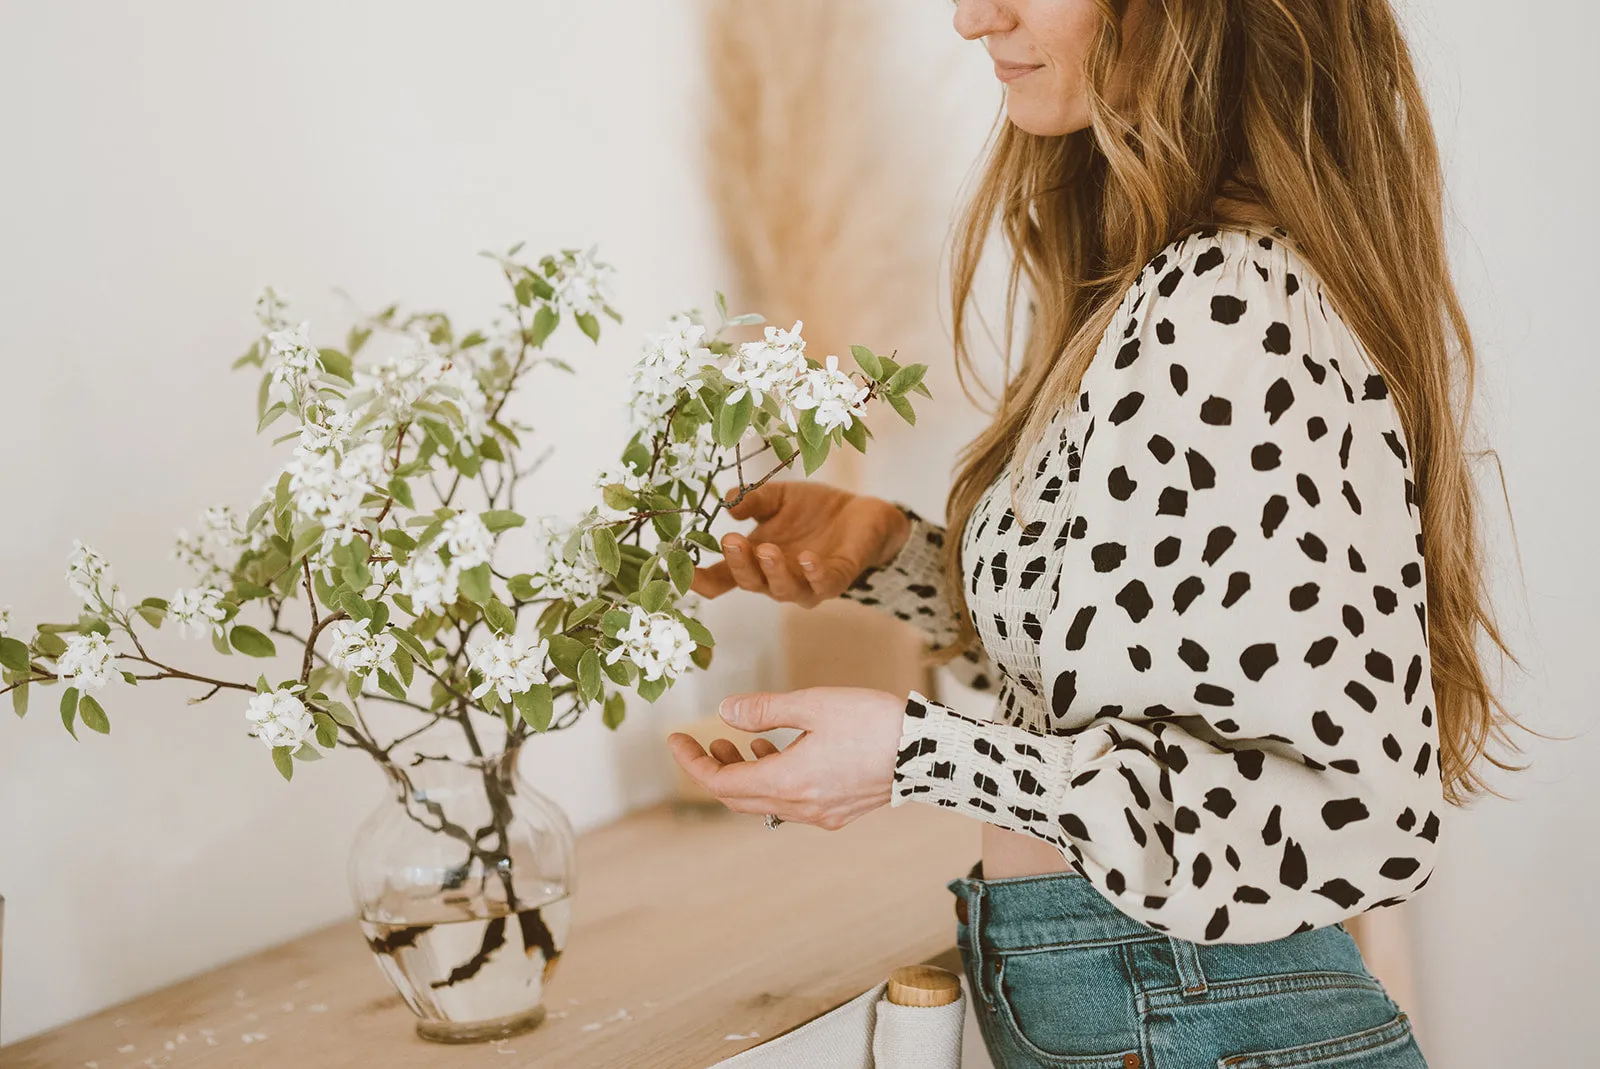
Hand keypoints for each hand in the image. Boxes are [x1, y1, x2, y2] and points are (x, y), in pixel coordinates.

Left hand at [666, 687, 906, 830]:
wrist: (931, 752)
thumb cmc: (874, 722)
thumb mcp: (813, 704)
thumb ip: (765, 710)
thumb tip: (726, 713)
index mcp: (787, 782)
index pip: (721, 783)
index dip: (693, 763)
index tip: (675, 741)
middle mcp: (800, 807)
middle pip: (739, 798)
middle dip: (714, 769)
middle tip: (702, 742)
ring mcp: (822, 813)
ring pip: (765, 802)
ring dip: (745, 773)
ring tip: (739, 741)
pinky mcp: (840, 811)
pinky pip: (792, 803)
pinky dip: (774, 779)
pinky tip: (781, 752)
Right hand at [690, 482, 910, 606]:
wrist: (863, 513)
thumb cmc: (813, 511)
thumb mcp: (778, 498)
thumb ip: (754, 500)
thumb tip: (729, 503)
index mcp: (755, 562)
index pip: (722, 579)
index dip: (701, 579)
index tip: (679, 569)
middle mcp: (776, 579)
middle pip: (751, 582)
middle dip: (740, 564)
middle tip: (731, 541)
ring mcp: (807, 584)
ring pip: (785, 588)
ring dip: (774, 571)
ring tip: (767, 550)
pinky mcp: (838, 578)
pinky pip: (824, 583)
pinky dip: (815, 573)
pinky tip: (809, 559)